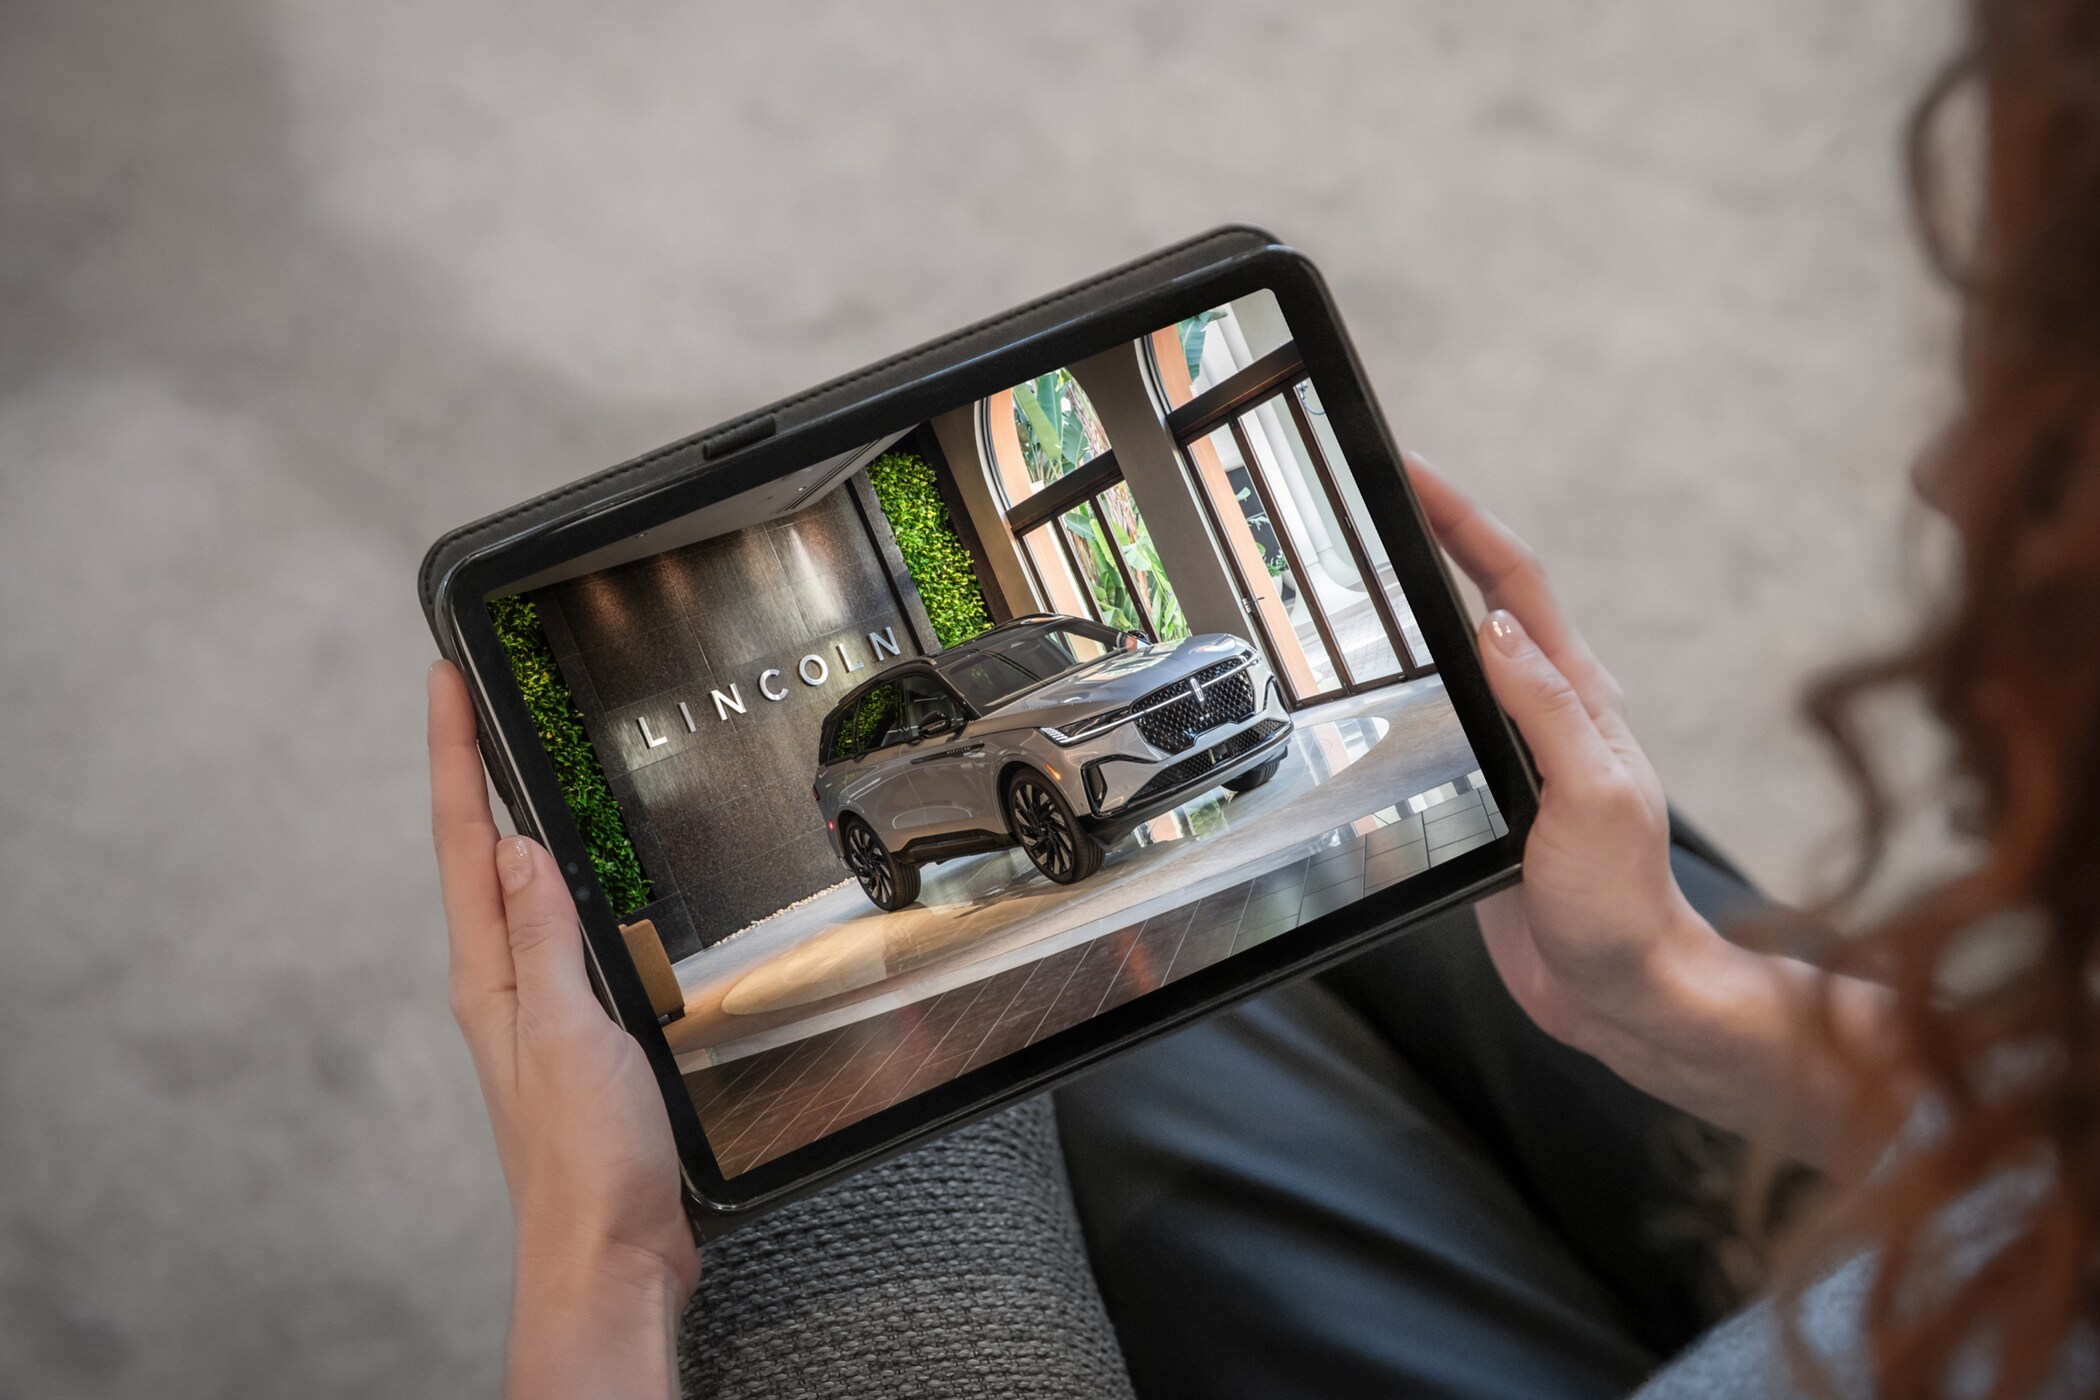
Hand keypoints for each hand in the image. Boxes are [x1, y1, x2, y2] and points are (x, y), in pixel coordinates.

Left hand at [427, 660, 696, 1398]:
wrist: (610, 1255)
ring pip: (520, 891)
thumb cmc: (587, 1163)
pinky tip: (589, 879)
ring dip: (514, 819)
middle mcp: (504, 986)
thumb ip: (546, 940)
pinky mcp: (580, 1033)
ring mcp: (541, 1009)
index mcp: (492, 977)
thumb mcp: (568, 1035)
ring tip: (518, 758)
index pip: (463, 841)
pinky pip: (563, 934)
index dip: (452, 754)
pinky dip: (567, 884)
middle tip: (475, 693)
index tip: (447, 678)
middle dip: (471, 770)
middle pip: (478, 855)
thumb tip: (517, 847)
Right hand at [1405, 455, 1725, 1055]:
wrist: (1620, 991)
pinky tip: (1370, 681)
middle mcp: (1544, 712)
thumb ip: (1545, 708)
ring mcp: (1512, 753)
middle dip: (1431, 538)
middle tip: (1370, 497)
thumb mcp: (1590, 795)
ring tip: (1360, 565)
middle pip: (1479, 599)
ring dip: (1413, 603)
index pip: (1510, 582)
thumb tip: (1491, 626)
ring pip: (1453, 657)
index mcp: (1577, 698)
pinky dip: (1403, 683)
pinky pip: (1436, 723)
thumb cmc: (1621, 904)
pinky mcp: (1482, 797)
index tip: (1410, 473)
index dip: (1461, 519)